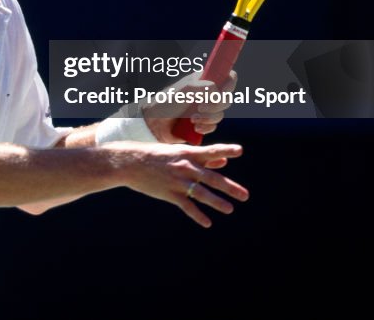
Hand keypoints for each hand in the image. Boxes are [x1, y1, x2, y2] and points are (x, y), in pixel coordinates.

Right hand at [104, 140, 248, 226]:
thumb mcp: (178, 152)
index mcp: (187, 154)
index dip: (226, 150)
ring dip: (217, 202)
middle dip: (230, 187)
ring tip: (229, 209)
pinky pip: (186, 206)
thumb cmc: (156, 155)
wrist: (129, 162)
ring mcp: (177, 181)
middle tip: (245, 195)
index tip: (240, 151)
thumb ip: (202, 158)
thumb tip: (222, 161)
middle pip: (211, 178)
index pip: (210, 150)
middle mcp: (184, 167)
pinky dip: (197, 215)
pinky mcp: (169, 194)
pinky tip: (207, 223)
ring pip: (201, 193)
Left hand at [143, 70, 236, 142]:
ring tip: (192, 119)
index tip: (222, 91)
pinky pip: (213, 126)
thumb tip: (217, 92)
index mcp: (203, 80)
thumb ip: (203, 87)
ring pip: (220, 114)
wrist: (154, 123)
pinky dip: (206, 127)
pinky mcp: (202, 123)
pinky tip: (195, 127)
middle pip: (226, 98)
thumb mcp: (184, 90)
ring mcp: (205, 109)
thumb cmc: (166, 102)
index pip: (225, 76)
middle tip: (200, 107)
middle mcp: (206, 94)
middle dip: (216, 105)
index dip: (229, 83)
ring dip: (208, 118)